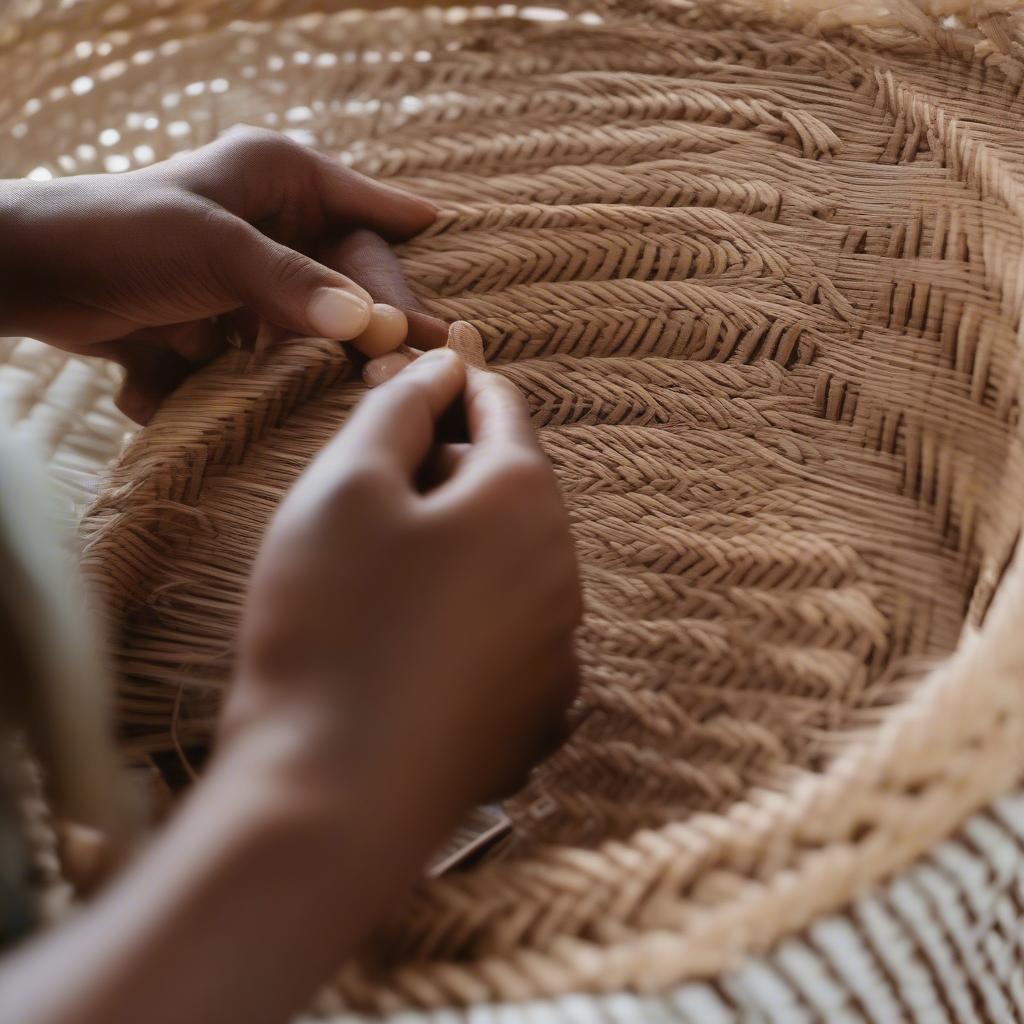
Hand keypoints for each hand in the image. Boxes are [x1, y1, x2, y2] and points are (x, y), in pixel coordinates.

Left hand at [0, 126, 445, 422]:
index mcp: (280, 177)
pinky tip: (311, 397)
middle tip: (413, 362)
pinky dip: (292, 372)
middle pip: (353, 275)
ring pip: (323, 319)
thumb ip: (293, 285)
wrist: (37, 279)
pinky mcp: (236, 320)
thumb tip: (368, 324)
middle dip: (376, 320)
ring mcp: (257, 275)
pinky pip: (285, 348)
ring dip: (336, 355)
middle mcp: (277, 222)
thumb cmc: (121, 234)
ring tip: (370, 389)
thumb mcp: (214, 249)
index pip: (368, 215)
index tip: (450, 301)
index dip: (410, 257)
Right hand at [226, 349, 581, 813]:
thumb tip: (443, 369)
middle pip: (510, 487)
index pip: (503, 411)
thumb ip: (400, 410)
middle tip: (373, 481)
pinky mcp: (536, 709)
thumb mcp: (346, 487)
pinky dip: (466, 611)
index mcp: (526, 501)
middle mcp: (564, 570)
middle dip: (449, 469)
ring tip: (379, 569)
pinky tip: (405, 638)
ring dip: (457, 542)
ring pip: (510, 560)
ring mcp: (559, 648)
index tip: (422, 377)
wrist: (336, 794)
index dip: (458, 386)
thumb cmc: (333, 621)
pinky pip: (506, 629)